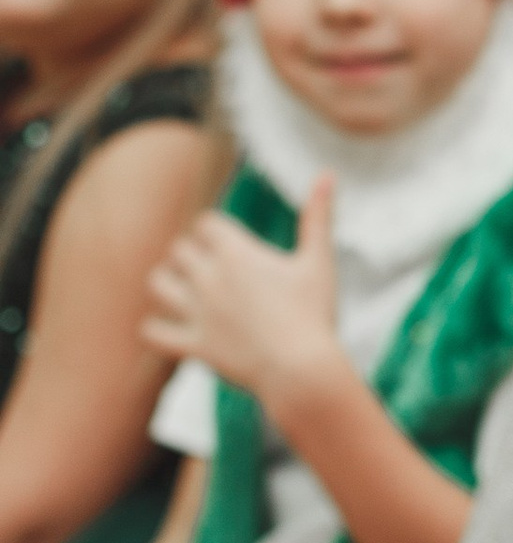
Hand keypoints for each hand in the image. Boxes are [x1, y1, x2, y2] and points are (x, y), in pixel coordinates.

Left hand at [144, 184, 348, 419]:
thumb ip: (318, 216)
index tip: (227, 241)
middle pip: (178, 249)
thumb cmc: (315, 314)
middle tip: (209, 267)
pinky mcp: (193, 345)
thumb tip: (328, 173)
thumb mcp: (319, 261)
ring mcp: (197, 312)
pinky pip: (153, 332)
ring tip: (183, 291)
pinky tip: (168, 327)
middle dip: (191, 254)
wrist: (302, 369)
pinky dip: (155, 328)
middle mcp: (209, 277)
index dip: (214, 230)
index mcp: (237, 253)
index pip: (206, 223)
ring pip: (158, 284)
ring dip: (166, 283)